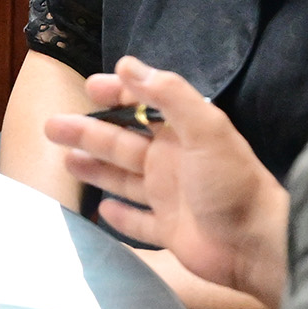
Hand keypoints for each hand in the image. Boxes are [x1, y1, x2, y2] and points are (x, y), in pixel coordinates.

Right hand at [42, 57, 288, 300]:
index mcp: (182, 135)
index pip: (144, 107)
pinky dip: (120, 216)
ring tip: (65, 160)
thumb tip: (129, 65)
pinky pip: (139, 222)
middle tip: (53, 126)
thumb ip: (169, 94)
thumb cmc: (230, 183)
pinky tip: (101, 210)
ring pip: (123, 178)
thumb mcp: (205, 129)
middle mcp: (173, 163)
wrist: (255, 243)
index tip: (91, 87)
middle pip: (122, 143)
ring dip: (95, 168)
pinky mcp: (169, 231)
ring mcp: (170, 198)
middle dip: (88, 132)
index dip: (119, 95)